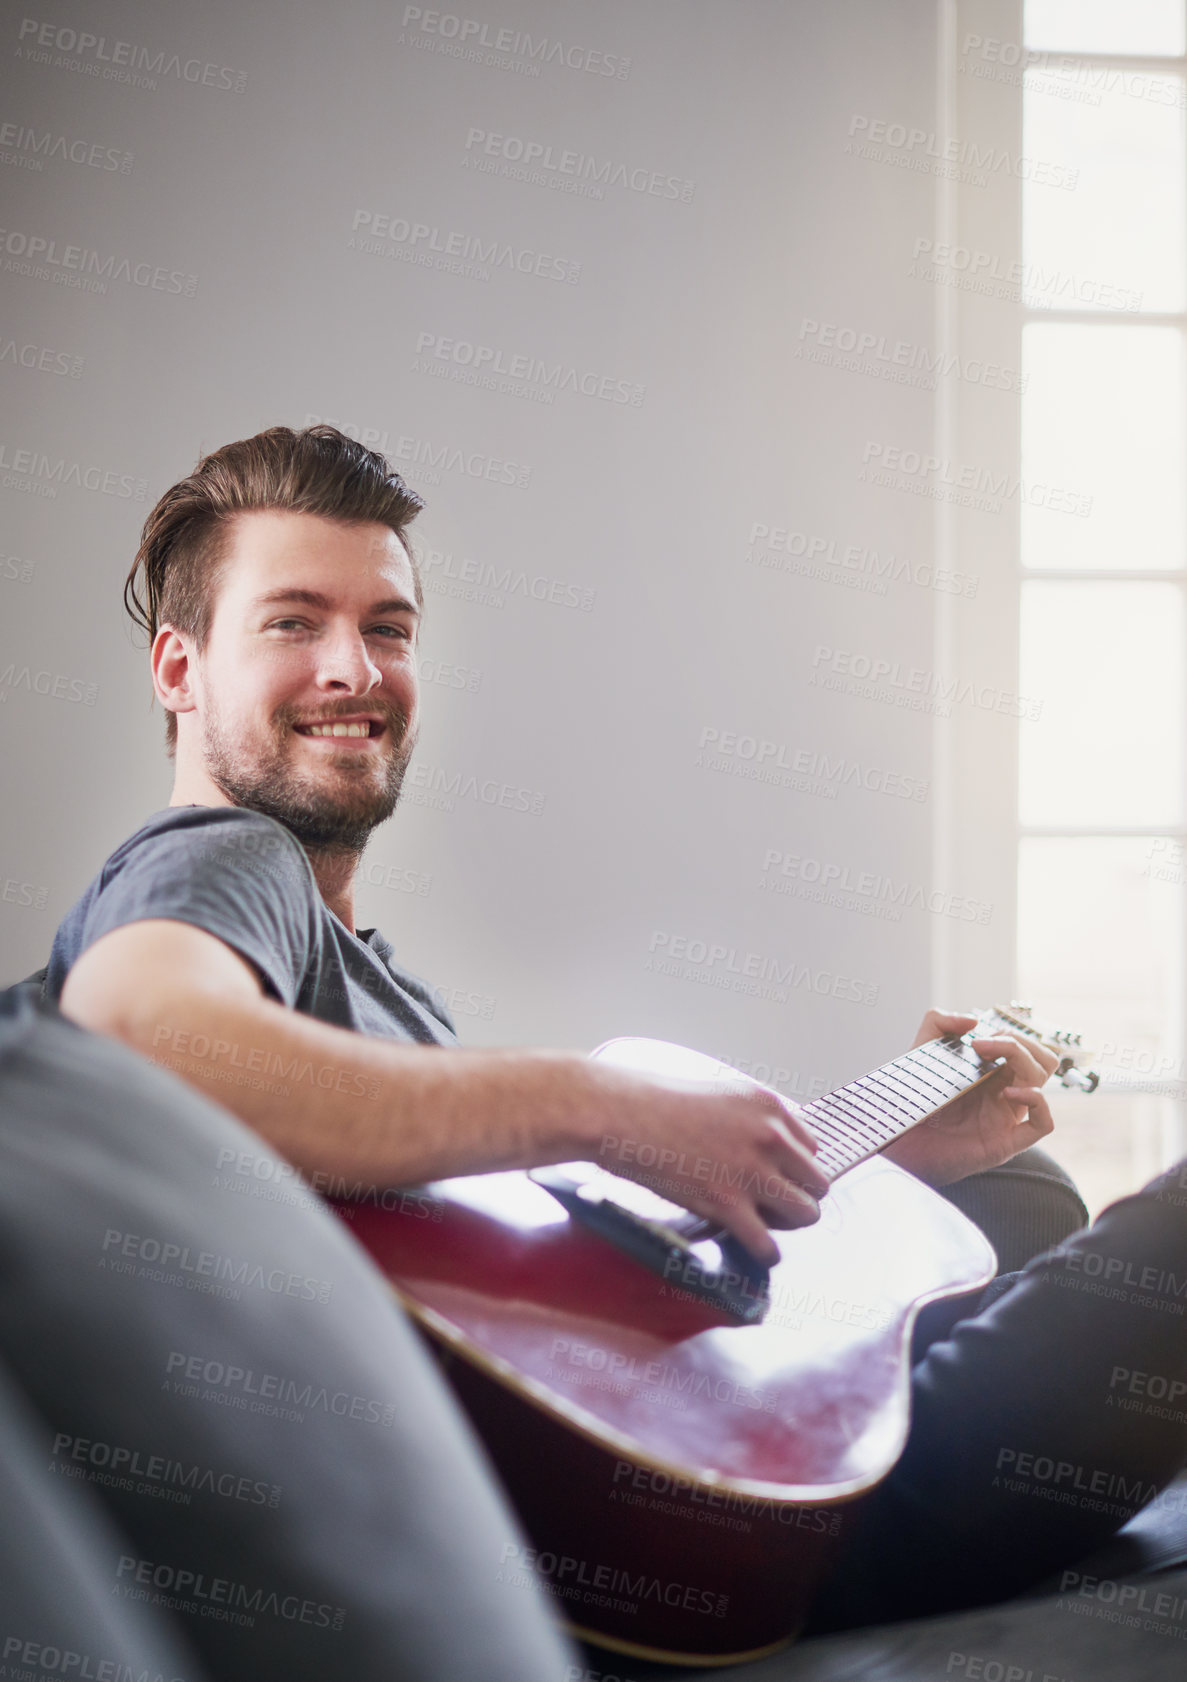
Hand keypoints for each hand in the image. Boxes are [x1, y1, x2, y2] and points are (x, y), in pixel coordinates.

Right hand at [586, 1063, 828, 1265]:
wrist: (621, 1114)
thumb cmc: (656, 1103)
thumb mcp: (719, 1095)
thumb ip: (749, 1121)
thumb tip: (762, 1153)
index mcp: (769, 1107)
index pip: (811, 1150)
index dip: (791, 1170)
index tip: (772, 1178)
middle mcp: (771, 1137)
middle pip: (817, 1184)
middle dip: (795, 1196)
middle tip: (768, 1204)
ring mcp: (752, 1172)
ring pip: (806, 1214)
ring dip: (787, 1225)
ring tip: (763, 1225)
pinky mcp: (728, 1204)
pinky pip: (770, 1245)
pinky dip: (765, 1253)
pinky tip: (753, 1248)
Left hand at [880, 1009, 1058, 1186]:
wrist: (898, 1143)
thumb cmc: (913, 1102)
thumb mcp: (921, 1052)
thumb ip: (939, 1024)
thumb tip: (973, 1019)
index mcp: (992, 1074)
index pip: (1025, 1046)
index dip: (1009, 1033)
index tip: (977, 1035)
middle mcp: (1004, 1094)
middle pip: (1042, 1059)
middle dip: (1020, 1042)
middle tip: (984, 1044)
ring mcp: (1007, 1118)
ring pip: (1043, 1081)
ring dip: (1024, 1060)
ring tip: (985, 1058)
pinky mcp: (1005, 1143)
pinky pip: (1043, 1123)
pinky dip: (1036, 1101)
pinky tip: (1008, 1093)